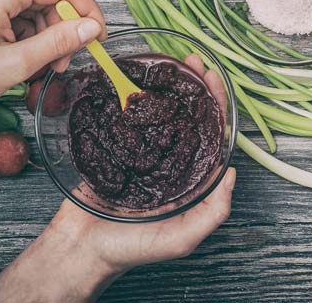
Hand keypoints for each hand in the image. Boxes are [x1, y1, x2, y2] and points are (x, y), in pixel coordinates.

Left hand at [0, 0, 105, 122]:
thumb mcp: (15, 65)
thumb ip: (59, 42)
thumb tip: (93, 28)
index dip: (87, 10)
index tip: (98, 37)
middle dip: (63, 28)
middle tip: (65, 62)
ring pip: (36, 2)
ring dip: (47, 33)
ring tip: (43, 65)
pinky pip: (18, 7)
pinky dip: (28, 31)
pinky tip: (25, 55)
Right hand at [0, 55, 235, 302]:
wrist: (79, 249)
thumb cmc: (130, 249)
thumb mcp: (181, 239)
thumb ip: (213, 212)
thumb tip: (233, 172)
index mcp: (188, 180)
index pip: (209, 135)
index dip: (215, 107)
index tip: (214, 80)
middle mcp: (168, 163)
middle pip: (187, 117)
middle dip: (194, 88)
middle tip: (194, 62)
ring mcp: (141, 153)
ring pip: (159, 113)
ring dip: (167, 87)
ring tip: (172, 62)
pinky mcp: (115, 148)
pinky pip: (128, 119)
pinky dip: (136, 98)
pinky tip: (139, 80)